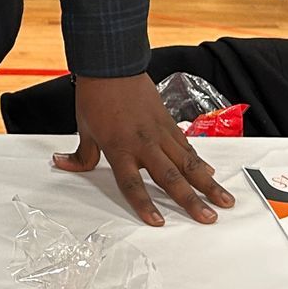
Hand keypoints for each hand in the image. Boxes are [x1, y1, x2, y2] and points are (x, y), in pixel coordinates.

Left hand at [53, 74, 233, 226]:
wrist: (112, 66)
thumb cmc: (96, 96)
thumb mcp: (84, 128)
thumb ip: (82, 154)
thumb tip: (63, 163)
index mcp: (119, 148)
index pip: (132, 184)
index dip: (144, 204)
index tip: (158, 222)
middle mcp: (143, 143)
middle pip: (170, 177)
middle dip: (191, 200)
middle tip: (208, 218)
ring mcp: (160, 133)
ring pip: (188, 163)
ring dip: (207, 183)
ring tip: (224, 200)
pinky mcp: (169, 122)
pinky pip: (187, 147)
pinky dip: (200, 161)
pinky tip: (212, 173)